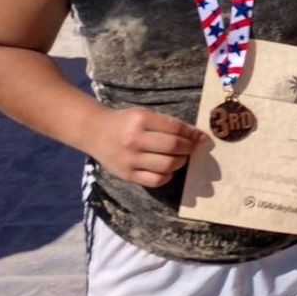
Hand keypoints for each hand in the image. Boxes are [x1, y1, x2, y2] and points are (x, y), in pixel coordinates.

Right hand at [86, 106, 205, 186]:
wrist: (95, 132)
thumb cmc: (125, 122)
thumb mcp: (144, 115)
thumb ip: (168, 124)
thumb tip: (197, 136)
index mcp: (141, 120)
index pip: (175, 128)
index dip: (192, 134)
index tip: (200, 137)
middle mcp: (134, 140)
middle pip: (173, 147)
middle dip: (188, 148)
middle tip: (190, 148)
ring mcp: (130, 159)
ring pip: (167, 165)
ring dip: (180, 162)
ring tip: (180, 158)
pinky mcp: (127, 174)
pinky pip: (155, 180)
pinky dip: (167, 176)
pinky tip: (167, 169)